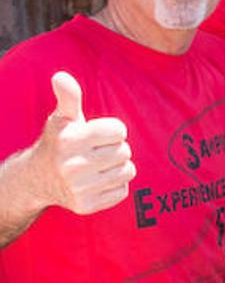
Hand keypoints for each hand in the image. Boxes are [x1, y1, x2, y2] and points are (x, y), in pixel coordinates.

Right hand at [34, 72, 135, 214]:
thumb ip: (69, 96)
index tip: (96, 135)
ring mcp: (79, 188)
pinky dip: (115, 186)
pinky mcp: (86, 206)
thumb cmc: (59, 142)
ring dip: (118, 167)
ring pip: (128, 171)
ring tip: (98, 166)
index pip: (120, 131)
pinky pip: (122, 191)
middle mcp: (72, 165)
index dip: (112, 131)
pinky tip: (97, 182)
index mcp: (70, 140)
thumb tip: (60, 76)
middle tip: (96, 152)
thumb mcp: (63, 118)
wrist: (38, 179)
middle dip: (115, 149)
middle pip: (125, 151)